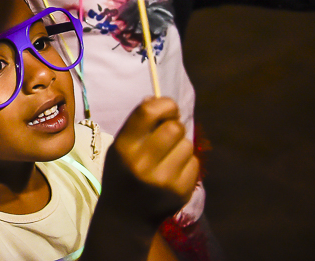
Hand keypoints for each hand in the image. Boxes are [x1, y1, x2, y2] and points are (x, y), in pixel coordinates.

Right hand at [105, 97, 199, 227]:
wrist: (127, 215)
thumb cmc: (123, 173)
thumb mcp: (120, 148)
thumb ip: (137, 125)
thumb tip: (158, 99)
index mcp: (124, 147)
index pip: (147, 112)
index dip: (164, 104)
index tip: (169, 108)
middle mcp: (142, 163)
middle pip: (174, 128)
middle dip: (175, 127)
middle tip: (169, 134)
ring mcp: (163, 180)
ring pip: (187, 145)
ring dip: (181, 146)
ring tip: (169, 157)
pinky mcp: (180, 192)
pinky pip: (194, 164)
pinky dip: (187, 164)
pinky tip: (174, 172)